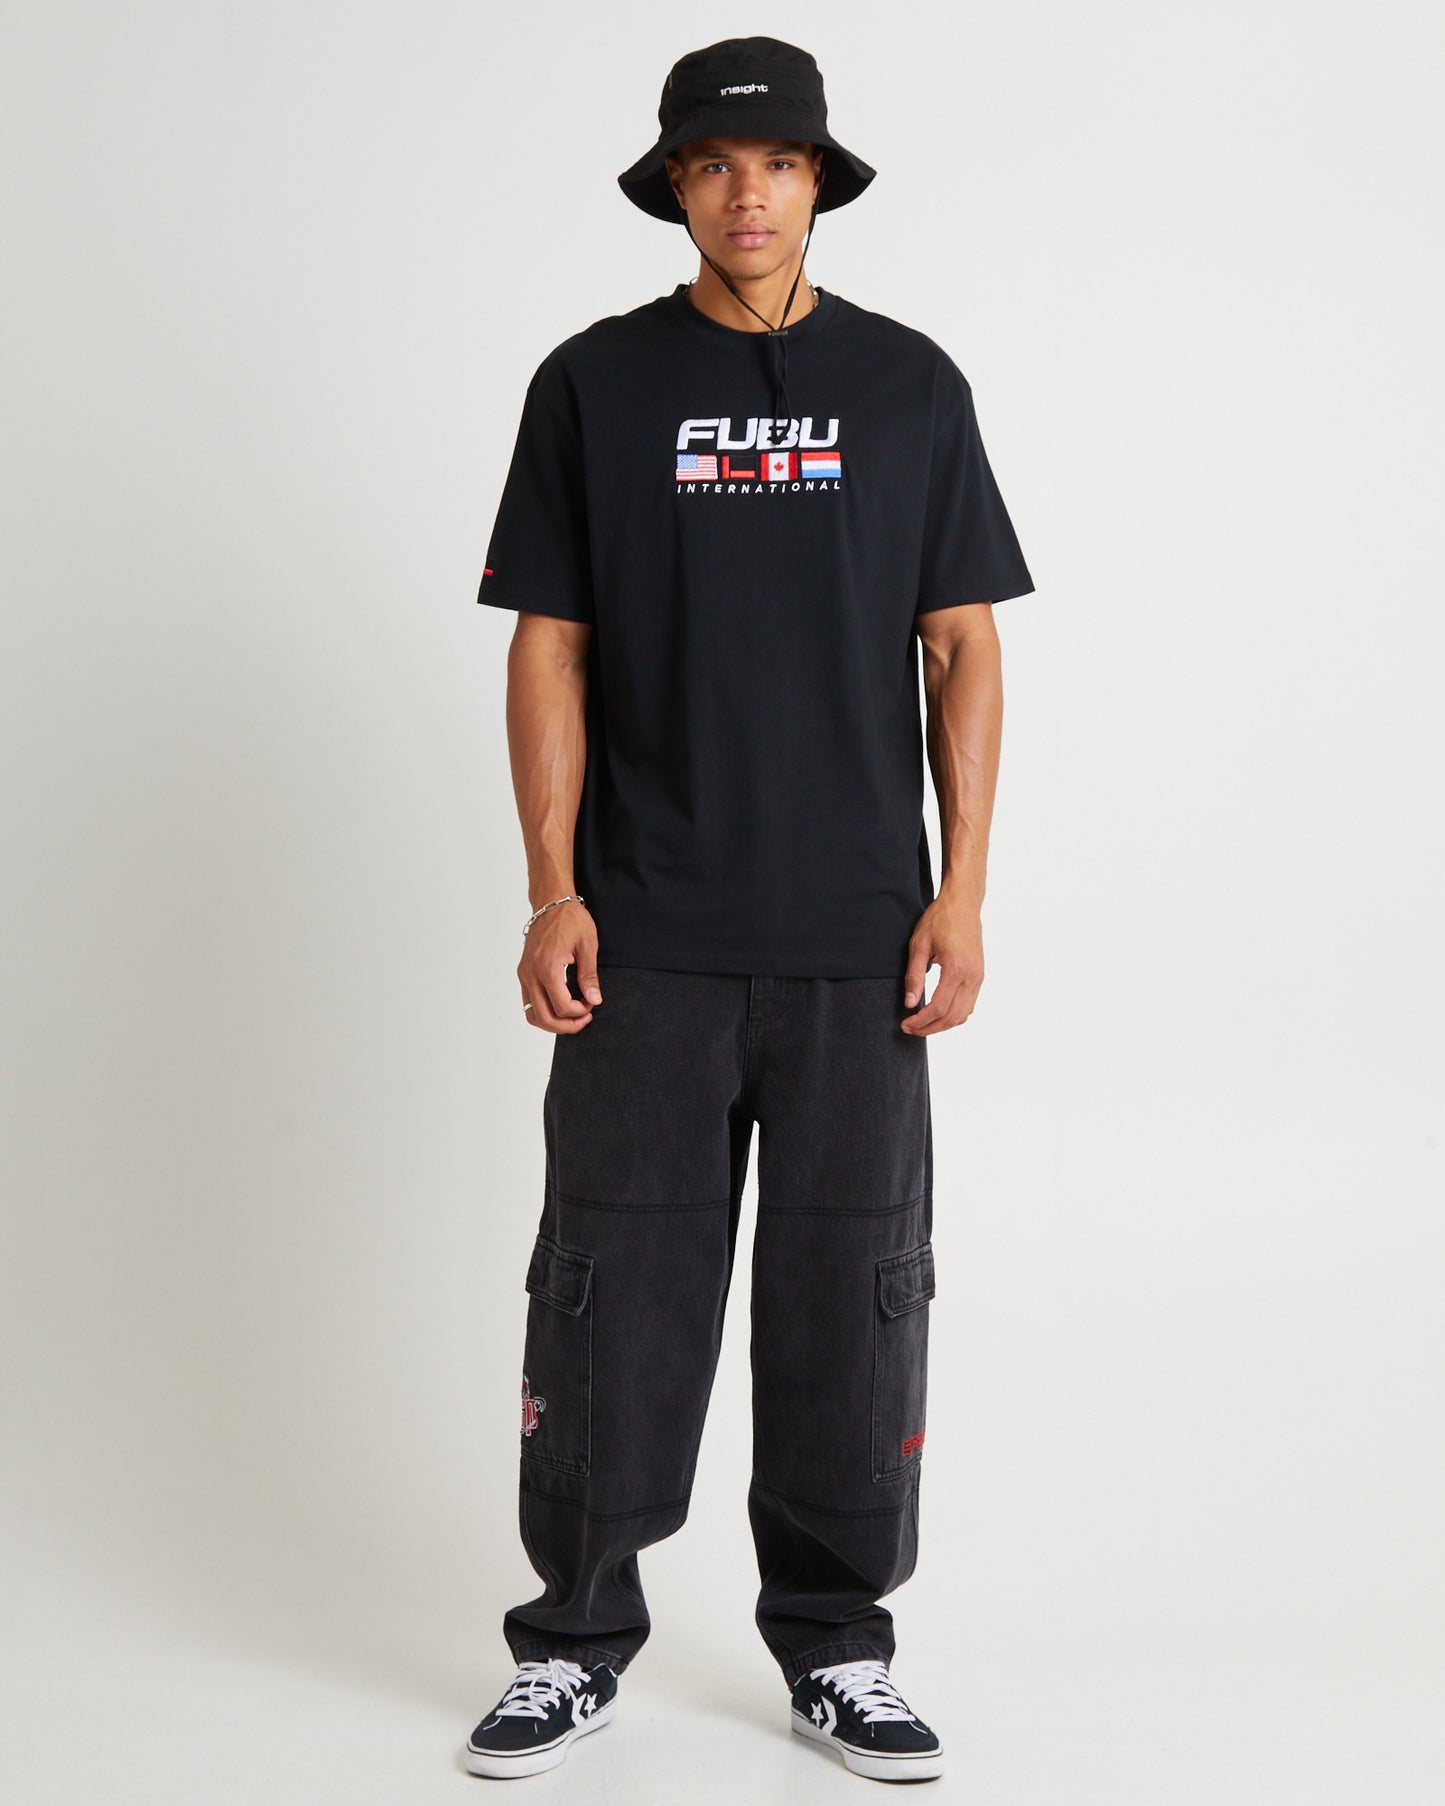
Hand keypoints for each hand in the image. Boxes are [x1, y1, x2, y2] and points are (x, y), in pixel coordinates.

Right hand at [517, 903, 602, 1032]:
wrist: (550, 902)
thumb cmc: (570, 919)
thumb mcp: (587, 945)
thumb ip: (589, 976)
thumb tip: (594, 1000)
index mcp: (547, 967)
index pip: (562, 1006)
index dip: (580, 1012)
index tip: (592, 1003)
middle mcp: (530, 973)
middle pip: (544, 1017)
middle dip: (566, 1026)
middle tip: (585, 1019)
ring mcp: (524, 974)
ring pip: (532, 1014)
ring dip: (552, 1022)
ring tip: (572, 1017)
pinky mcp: (523, 973)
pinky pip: (528, 1002)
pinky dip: (543, 1011)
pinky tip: (560, 1006)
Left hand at [901, 893, 983, 1034]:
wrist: (963, 904)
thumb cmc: (940, 920)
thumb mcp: (919, 944)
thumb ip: (914, 976)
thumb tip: (910, 1004)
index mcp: (956, 969)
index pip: (938, 1008)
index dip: (920, 1021)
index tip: (905, 1023)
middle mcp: (972, 977)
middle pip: (952, 1017)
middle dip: (929, 1028)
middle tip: (910, 1028)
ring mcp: (978, 977)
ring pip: (963, 1015)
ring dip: (942, 1025)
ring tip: (922, 1024)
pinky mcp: (979, 975)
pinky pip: (969, 1005)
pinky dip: (954, 1015)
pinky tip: (937, 1013)